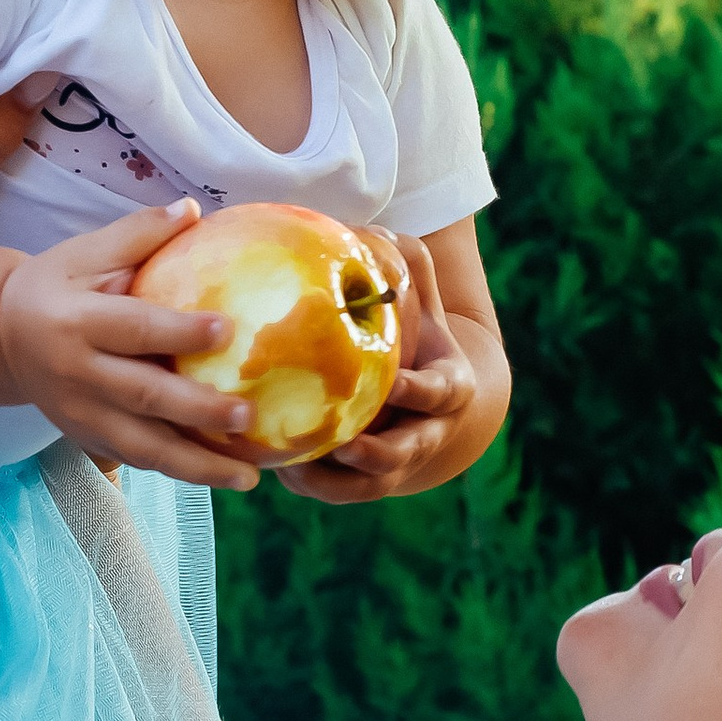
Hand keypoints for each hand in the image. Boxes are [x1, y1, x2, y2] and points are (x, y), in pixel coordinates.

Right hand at [0, 201, 262, 490]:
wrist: (0, 336)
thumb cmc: (54, 286)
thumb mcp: (84, 253)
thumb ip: (138, 234)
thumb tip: (193, 209)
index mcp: (75, 321)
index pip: (134, 328)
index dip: (179, 331)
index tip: (228, 330)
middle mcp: (76, 374)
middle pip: (143, 398)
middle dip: (198, 410)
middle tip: (249, 415)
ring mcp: (80, 415)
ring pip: (142, 447)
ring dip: (196, 466)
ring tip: (247, 477)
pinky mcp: (87, 439)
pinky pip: (138, 459)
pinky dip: (180, 472)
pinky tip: (222, 476)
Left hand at [277, 232, 478, 503]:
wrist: (416, 381)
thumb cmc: (409, 325)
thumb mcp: (413, 294)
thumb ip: (400, 264)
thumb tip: (363, 230)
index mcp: (448, 387)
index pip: (440, 393)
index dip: (420, 393)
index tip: (394, 386)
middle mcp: (426, 430)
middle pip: (408, 452)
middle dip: (381, 454)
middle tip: (346, 445)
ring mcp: (396, 462)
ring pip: (370, 484)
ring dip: (336, 482)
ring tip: (297, 469)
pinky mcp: (362, 479)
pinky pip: (338, 490)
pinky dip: (311, 483)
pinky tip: (273, 469)